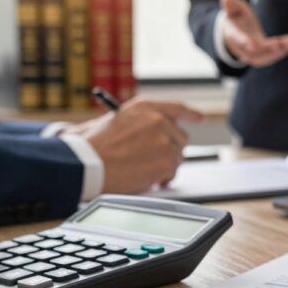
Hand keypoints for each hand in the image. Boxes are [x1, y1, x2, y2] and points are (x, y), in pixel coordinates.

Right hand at [68, 99, 204, 192]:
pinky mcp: (167, 161)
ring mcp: (165, 141)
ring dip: (165, 165)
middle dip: (171, 148)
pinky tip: (149, 180)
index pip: (176, 107)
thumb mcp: (112, 120)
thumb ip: (135, 122)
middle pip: (180, 136)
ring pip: (177, 156)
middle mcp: (159, 120)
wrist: (88, 163)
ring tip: (145, 171)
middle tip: (157, 159)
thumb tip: (145, 132)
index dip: (190, 113)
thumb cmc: (92, 145)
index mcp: (145, 107)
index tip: (200, 118)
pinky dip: (163, 178)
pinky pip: (173, 172)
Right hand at [219, 0, 287, 66]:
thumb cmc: (235, 18)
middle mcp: (243, 48)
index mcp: (234, 35)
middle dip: (268, 49)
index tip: (252, 45)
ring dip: (279, 51)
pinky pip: (273, 55)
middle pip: (255, 52)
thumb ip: (230, 4)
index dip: (245, 42)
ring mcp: (254, 53)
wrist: (235, 33)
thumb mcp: (232, 9)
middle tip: (279, 44)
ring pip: (266, 56)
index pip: (239, 39)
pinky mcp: (264, 55)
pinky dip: (283, 50)